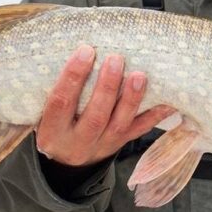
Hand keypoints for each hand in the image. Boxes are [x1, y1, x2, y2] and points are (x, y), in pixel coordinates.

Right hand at [35, 45, 174, 166]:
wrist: (65, 162)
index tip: (85, 51)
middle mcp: (77, 142)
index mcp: (53, 131)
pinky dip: (154, 116)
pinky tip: (167, 101)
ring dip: (131, 99)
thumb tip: (78, 48)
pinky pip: (139, 131)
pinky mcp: (119, 144)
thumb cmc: (55, 124)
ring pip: (119, 124)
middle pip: (95, 116)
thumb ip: (56, 89)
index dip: (73, 77)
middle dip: (107, 87)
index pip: (61, 103)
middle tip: (116, 59)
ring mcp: (101, 145)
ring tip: (139, 76)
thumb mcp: (44, 113)